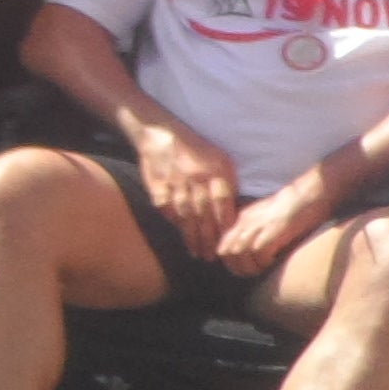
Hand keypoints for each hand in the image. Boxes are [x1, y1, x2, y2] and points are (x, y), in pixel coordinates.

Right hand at [134, 117, 241, 253]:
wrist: (159, 133)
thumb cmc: (195, 148)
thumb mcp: (219, 158)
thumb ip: (227, 183)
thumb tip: (231, 210)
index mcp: (215, 172)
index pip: (222, 205)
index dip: (225, 226)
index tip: (228, 243)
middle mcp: (196, 179)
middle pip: (204, 215)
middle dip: (208, 239)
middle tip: (212, 256)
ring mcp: (175, 182)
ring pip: (185, 215)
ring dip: (191, 236)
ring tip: (196, 252)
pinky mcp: (157, 184)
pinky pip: (166, 207)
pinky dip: (172, 220)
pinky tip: (178, 230)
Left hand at [212, 162, 328, 279]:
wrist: (310, 193)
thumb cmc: (294, 209)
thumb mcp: (266, 219)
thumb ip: (256, 231)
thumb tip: (251, 255)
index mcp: (243, 219)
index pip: (223, 245)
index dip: (230, 262)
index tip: (243, 270)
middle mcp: (246, 221)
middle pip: (227, 251)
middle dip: (238, 267)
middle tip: (253, 273)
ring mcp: (259, 224)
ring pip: (239, 252)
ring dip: (250, 266)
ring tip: (263, 269)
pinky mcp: (275, 228)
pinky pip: (259, 250)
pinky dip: (264, 261)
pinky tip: (274, 261)